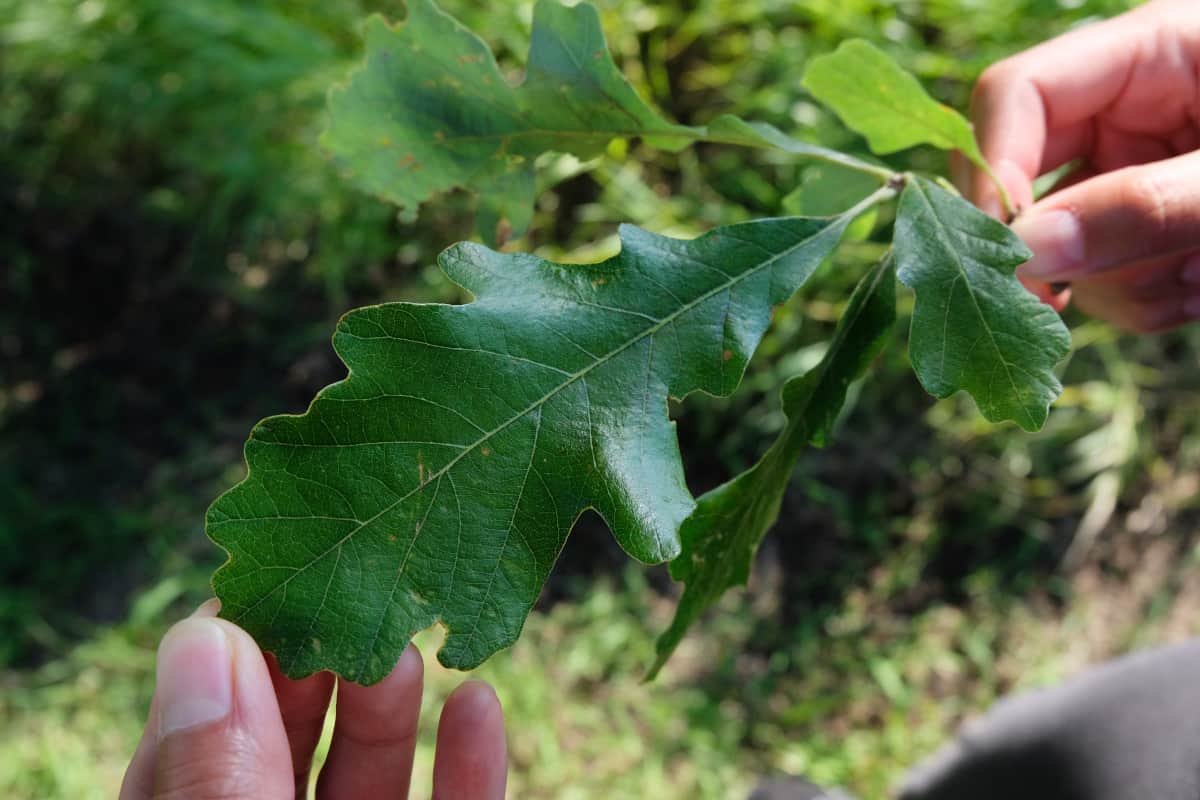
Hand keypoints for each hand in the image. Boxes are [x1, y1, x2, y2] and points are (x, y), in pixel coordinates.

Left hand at [119, 600, 506, 798]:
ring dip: (391, 703)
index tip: (254, 588)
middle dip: (315, 668)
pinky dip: (471, 764)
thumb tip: (204, 641)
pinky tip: (479, 704)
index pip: (182, 760)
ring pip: (371, 778)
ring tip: (411, 643)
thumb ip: (216, 783)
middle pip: (282, 752)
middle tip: (347, 590)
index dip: (218, 669)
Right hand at [963, 0, 1199, 332]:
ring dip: (1126, 283)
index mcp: (1150, 55)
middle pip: (1024, 179)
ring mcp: (1133, 174)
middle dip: (1052, 247)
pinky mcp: (1147, 229)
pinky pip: (1109, 282)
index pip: (1016, 93)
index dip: (991, 168)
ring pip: (1066, 249)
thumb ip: (1145, 207)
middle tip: (1061, 302)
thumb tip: (1026, 253)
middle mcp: (1127, 113)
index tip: (1003, 245)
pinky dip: (1151, 300)